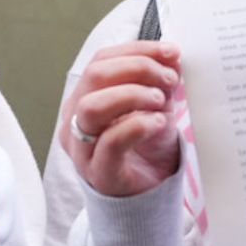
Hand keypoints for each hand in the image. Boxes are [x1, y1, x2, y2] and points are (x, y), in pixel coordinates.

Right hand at [58, 41, 182, 197]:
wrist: (149, 195)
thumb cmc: (145, 147)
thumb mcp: (155, 106)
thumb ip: (159, 81)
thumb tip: (171, 56)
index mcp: (84, 97)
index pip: (101, 60)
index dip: (137, 50)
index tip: (171, 52)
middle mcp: (74, 119)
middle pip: (94, 76)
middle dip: (137, 69)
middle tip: (169, 79)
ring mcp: (82, 147)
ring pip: (92, 106)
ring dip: (132, 95)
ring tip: (161, 101)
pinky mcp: (98, 173)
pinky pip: (109, 142)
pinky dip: (137, 125)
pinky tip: (158, 122)